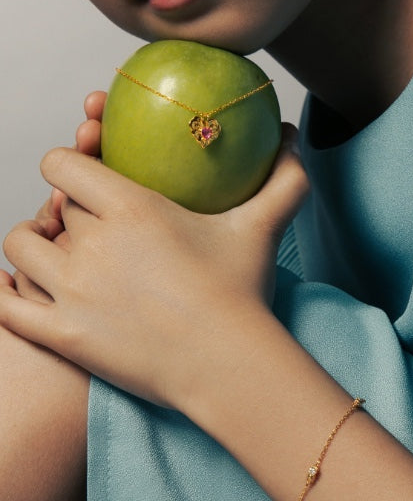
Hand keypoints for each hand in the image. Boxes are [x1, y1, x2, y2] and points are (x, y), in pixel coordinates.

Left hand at [0, 125, 308, 411]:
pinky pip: (7, 307)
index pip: (63, 165)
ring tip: (51, 254)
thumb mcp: (261, 227)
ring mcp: (72, 292)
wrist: (230, 364)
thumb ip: (281, 178)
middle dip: (66, 213)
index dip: (67, 164)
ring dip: (31, 246)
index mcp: (132, 209)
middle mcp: (93, 244)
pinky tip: (13, 289)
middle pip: (53, 210)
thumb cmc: (243, 294)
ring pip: (21, 248)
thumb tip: (295, 136)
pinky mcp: (62, 335)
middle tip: (90, 226)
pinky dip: (4, 294)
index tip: (82, 174)